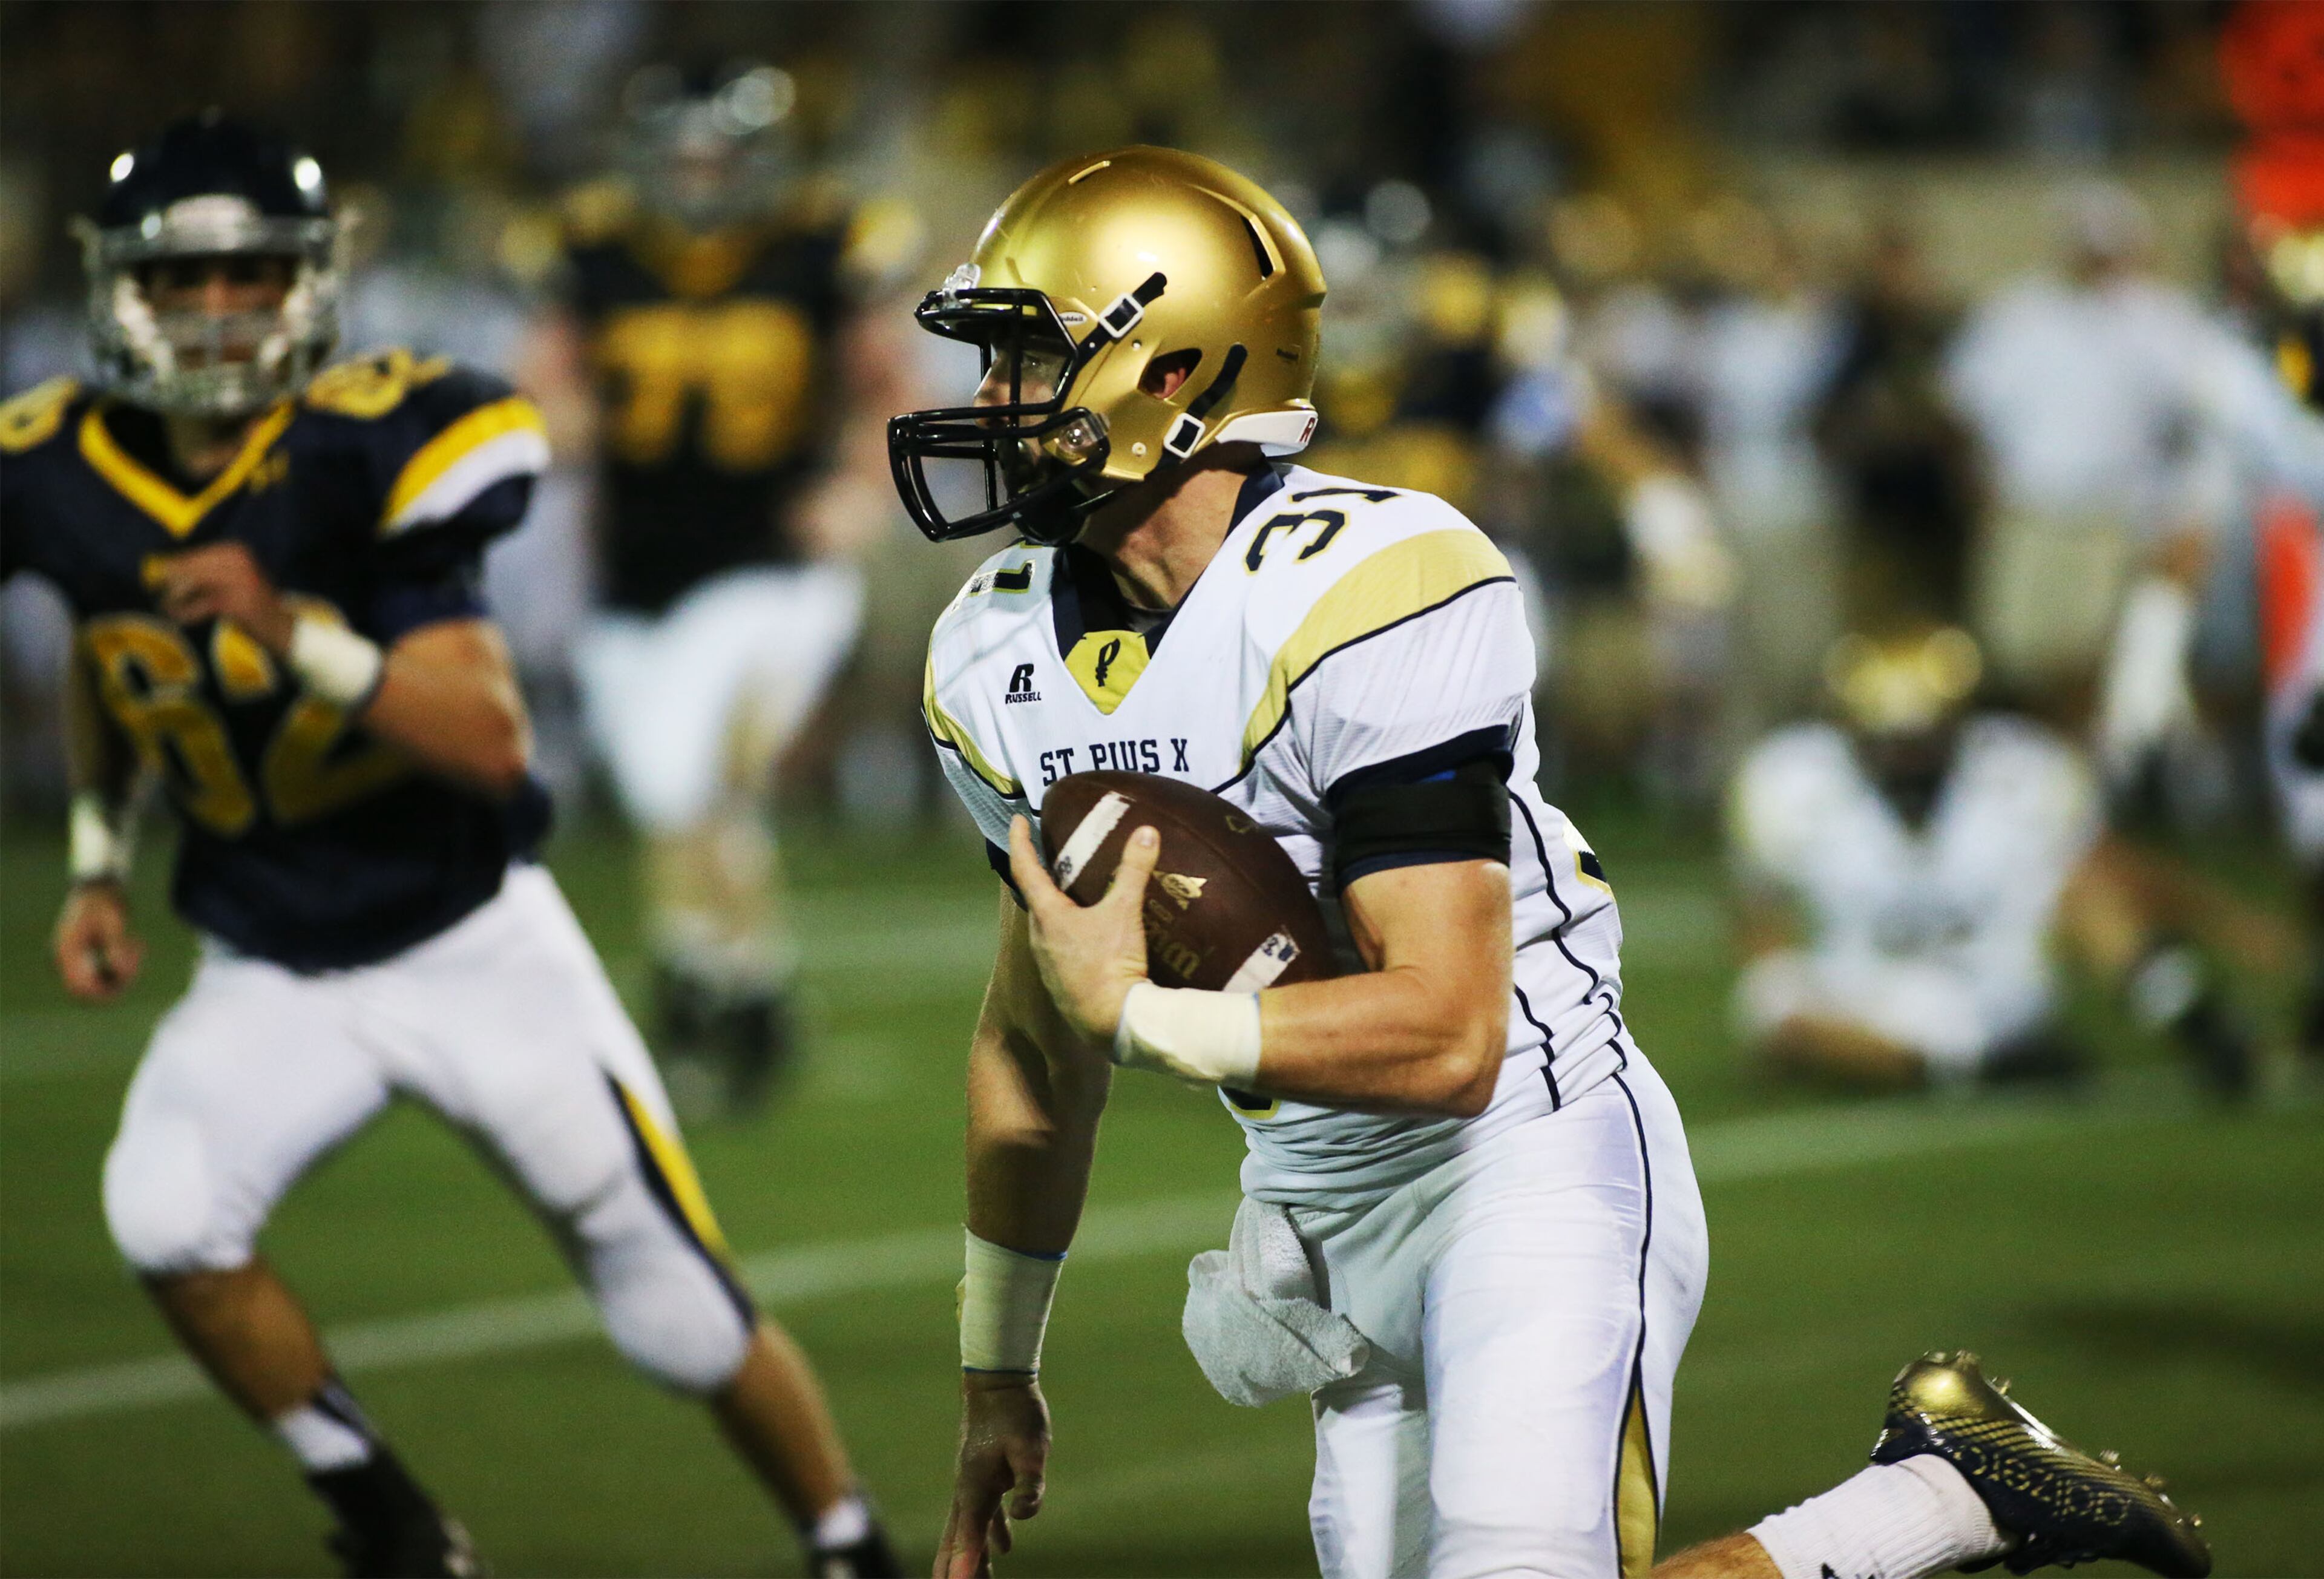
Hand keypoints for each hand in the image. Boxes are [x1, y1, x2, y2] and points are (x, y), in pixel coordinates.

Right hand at [54, 881, 143, 1002]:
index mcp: (67, 951)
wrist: (99, 885)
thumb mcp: (114, 921)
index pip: (81, 988)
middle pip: (91, 989)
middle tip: (137, 959)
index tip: (130, 976)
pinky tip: (134, 947)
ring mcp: (74, 959)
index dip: (106, 991)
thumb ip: (117, 945)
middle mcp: (66, 959)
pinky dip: (120, 967)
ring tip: (138, 948)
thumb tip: (120, 970)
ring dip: (122, 973)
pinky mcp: (85, 957)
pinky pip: (103, 973)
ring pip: (99, 982)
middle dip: (118, 981)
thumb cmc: (105, 900)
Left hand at [152, 543, 294, 651]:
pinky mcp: (238, 603)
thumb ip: (202, 570)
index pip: (194, 555)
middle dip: (172, 585)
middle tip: (162, 600)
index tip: (159, 582)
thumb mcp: (229, 577)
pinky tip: (181, 619)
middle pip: (191, 569)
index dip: (173, 569)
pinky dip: (188, 613)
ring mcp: (241, 581)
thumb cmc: (249, 602)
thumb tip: (162, 568)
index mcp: (236, 550)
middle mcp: (240, 561)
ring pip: (193, 585)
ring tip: (168, 609)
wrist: (279, 626)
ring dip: (176, 600)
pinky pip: (201, 605)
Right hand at [935, 1373, 1050, 1578]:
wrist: (997, 1383)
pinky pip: (984, 1515)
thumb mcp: (1031, 1446)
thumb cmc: (1015, 1412)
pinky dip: (988, 1536)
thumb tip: (1024, 1516)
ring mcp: (974, 1484)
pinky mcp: (985, 1477)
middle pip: (959, 1539)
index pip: (969, 1535)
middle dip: (956, 1567)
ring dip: (970, 1557)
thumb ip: (1030, 1482)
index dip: (964, 1563)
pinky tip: (1004, 1550)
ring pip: (968, 1530)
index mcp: (976, 1487)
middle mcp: (968, 1490)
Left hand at [1005, 814, 1156, 1046]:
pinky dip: (1069, 928)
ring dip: (1056, 902)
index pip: (1025, 868)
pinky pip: (1060, 945)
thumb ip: (1134, 870)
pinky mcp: (1062, 982)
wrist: (1114, 1023)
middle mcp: (1040, 938)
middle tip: (1053, 851)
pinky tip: (1090, 930)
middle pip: (1034, 896)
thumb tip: (1146, 831)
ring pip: (1047, 923)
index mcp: (1047, 916)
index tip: (1017, 820)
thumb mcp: (1125, 912)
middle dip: (1041, 872)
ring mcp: (1049, 963)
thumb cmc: (1111, 965)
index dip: (1020, 841)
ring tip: (1074, 887)